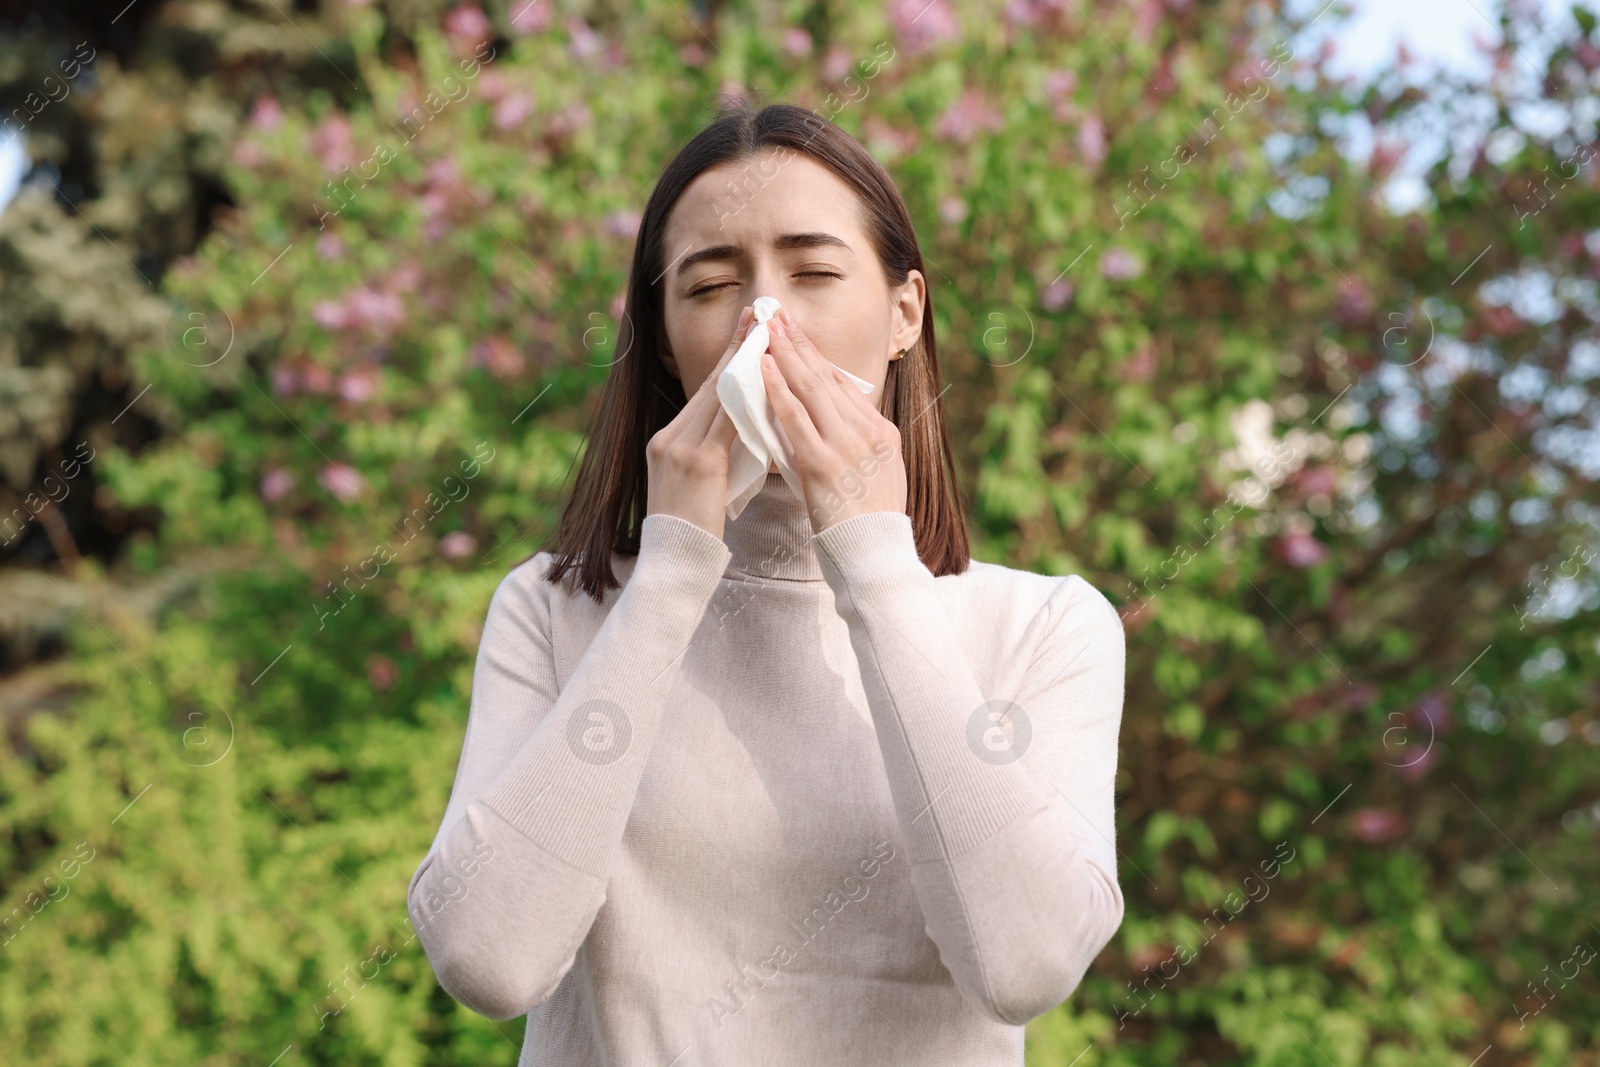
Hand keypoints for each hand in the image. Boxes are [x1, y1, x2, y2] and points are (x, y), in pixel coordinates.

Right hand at [645, 305, 754, 541]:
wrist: (673, 565)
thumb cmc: (692, 533)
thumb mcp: (697, 485)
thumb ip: (713, 454)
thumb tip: (744, 431)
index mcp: (668, 441)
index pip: (705, 393)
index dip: (728, 359)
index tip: (749, 329)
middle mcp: (670, 438)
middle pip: (711, 385)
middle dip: (738, 348)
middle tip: (761, 315)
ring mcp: (680, 449)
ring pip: (720, 397)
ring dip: (747, 364)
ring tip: (769, 336)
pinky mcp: (698, 464)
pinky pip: (729, 424)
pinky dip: (749, 399)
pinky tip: (768, 382)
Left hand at [760, 307, 906, 534]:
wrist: (875, 560)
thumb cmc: (867, 527)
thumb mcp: (875, 478)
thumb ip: (853, 448)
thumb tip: (822, 426)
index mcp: (882, 434)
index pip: (843, 386)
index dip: (816, 356)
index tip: (797, 334)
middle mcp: (868, 434)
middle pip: (827, 378)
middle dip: (799, 342)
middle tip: (777, 314)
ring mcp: (847, 447)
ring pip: (811, 389)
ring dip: (784, 355)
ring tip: (765, 329)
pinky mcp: (823, 465)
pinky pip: (795, 419)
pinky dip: (777, 391)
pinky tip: (762, 370)